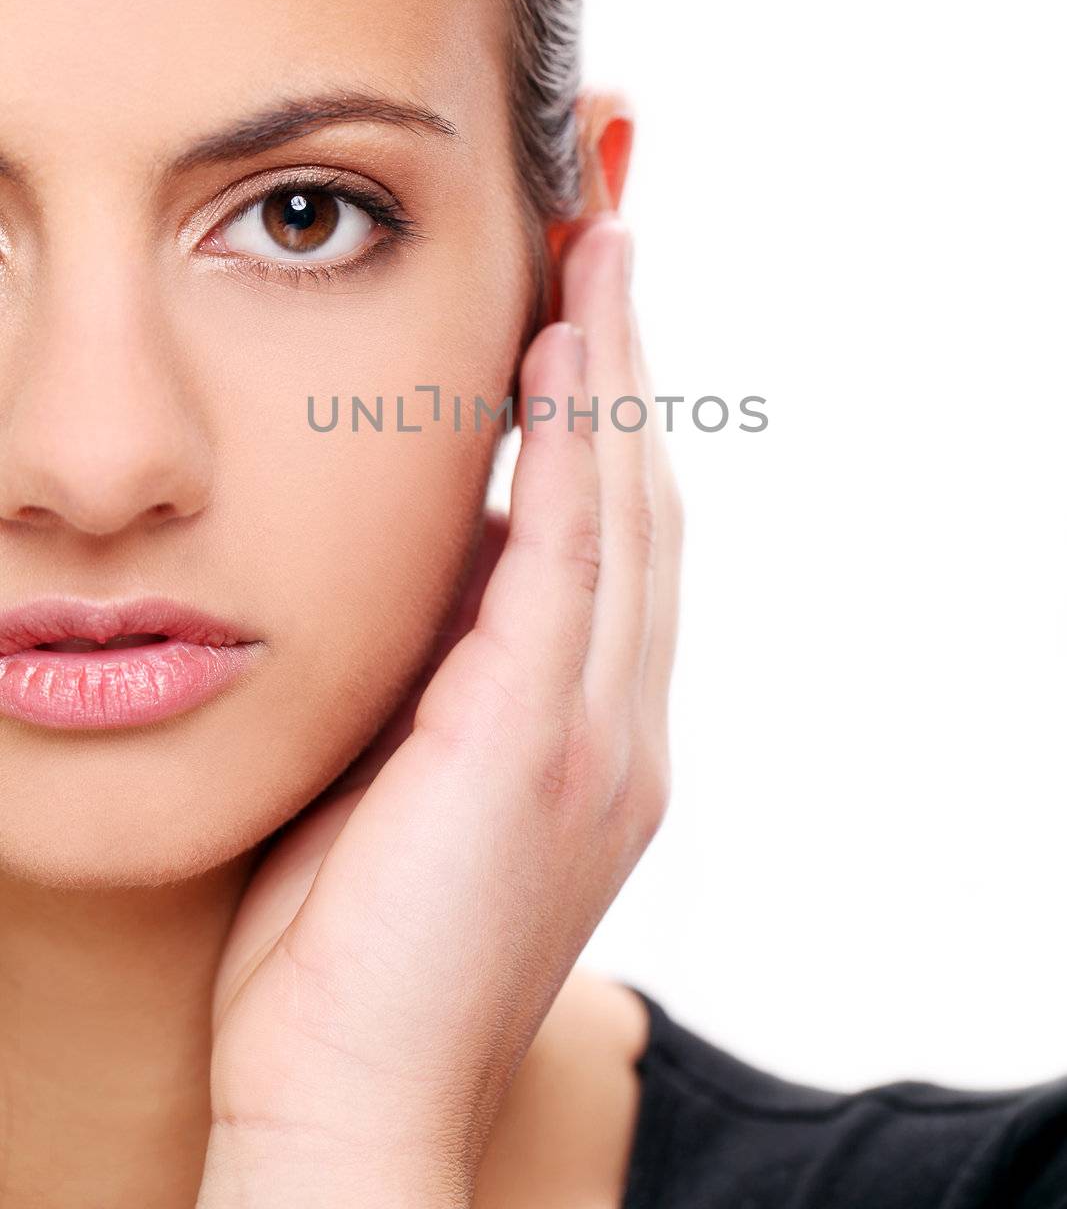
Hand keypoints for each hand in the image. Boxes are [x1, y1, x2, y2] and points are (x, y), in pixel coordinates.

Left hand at [195, 213, 684, 1207]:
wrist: (347, 1093)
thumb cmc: (352, 942)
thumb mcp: (408, 776)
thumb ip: (442, 669)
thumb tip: (432, 555)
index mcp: (592, 736)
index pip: (616, 544)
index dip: (613, 424)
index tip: (590, 320)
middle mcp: (619, 723)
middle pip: (642, 502)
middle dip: (630, 365)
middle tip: (614, 244)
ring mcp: (595, 732)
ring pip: (623, 508)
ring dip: (613, 373)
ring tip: (601, 257)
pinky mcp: (538, 741)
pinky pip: (569, 558)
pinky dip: (576, 450)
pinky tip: (566, 357)